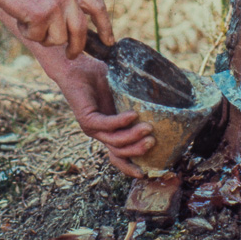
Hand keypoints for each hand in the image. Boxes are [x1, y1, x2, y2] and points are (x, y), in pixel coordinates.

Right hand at [0, 0, 112, 57]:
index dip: (105, 26)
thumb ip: (64, 0)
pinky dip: (27, 32)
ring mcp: (56, 6)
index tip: (109, 41)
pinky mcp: (41, 15)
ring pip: (58, 39)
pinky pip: (38, 38)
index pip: (98, 7)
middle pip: (80, 31)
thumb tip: (72, 29)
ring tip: (29, 20)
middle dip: (76, 47)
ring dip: (43, 37)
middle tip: (71, 55)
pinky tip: (21, 18)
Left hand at [54, 57, 154, 177]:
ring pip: (114, 141)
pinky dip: (121, 122)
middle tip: (153, 142)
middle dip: (138, 151)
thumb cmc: (99, 77)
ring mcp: (93, 127)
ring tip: (148, 128)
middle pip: (119, 152)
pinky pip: (107, 125)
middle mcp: (100, 132)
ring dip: (133, 137)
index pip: (119, 155)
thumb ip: (137, 100)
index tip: (146, 173)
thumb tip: (165, 101)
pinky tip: (133, 115)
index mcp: (109, 130)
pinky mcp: (87, 118)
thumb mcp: (122, 92)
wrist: (75, 66)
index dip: (130, 166)